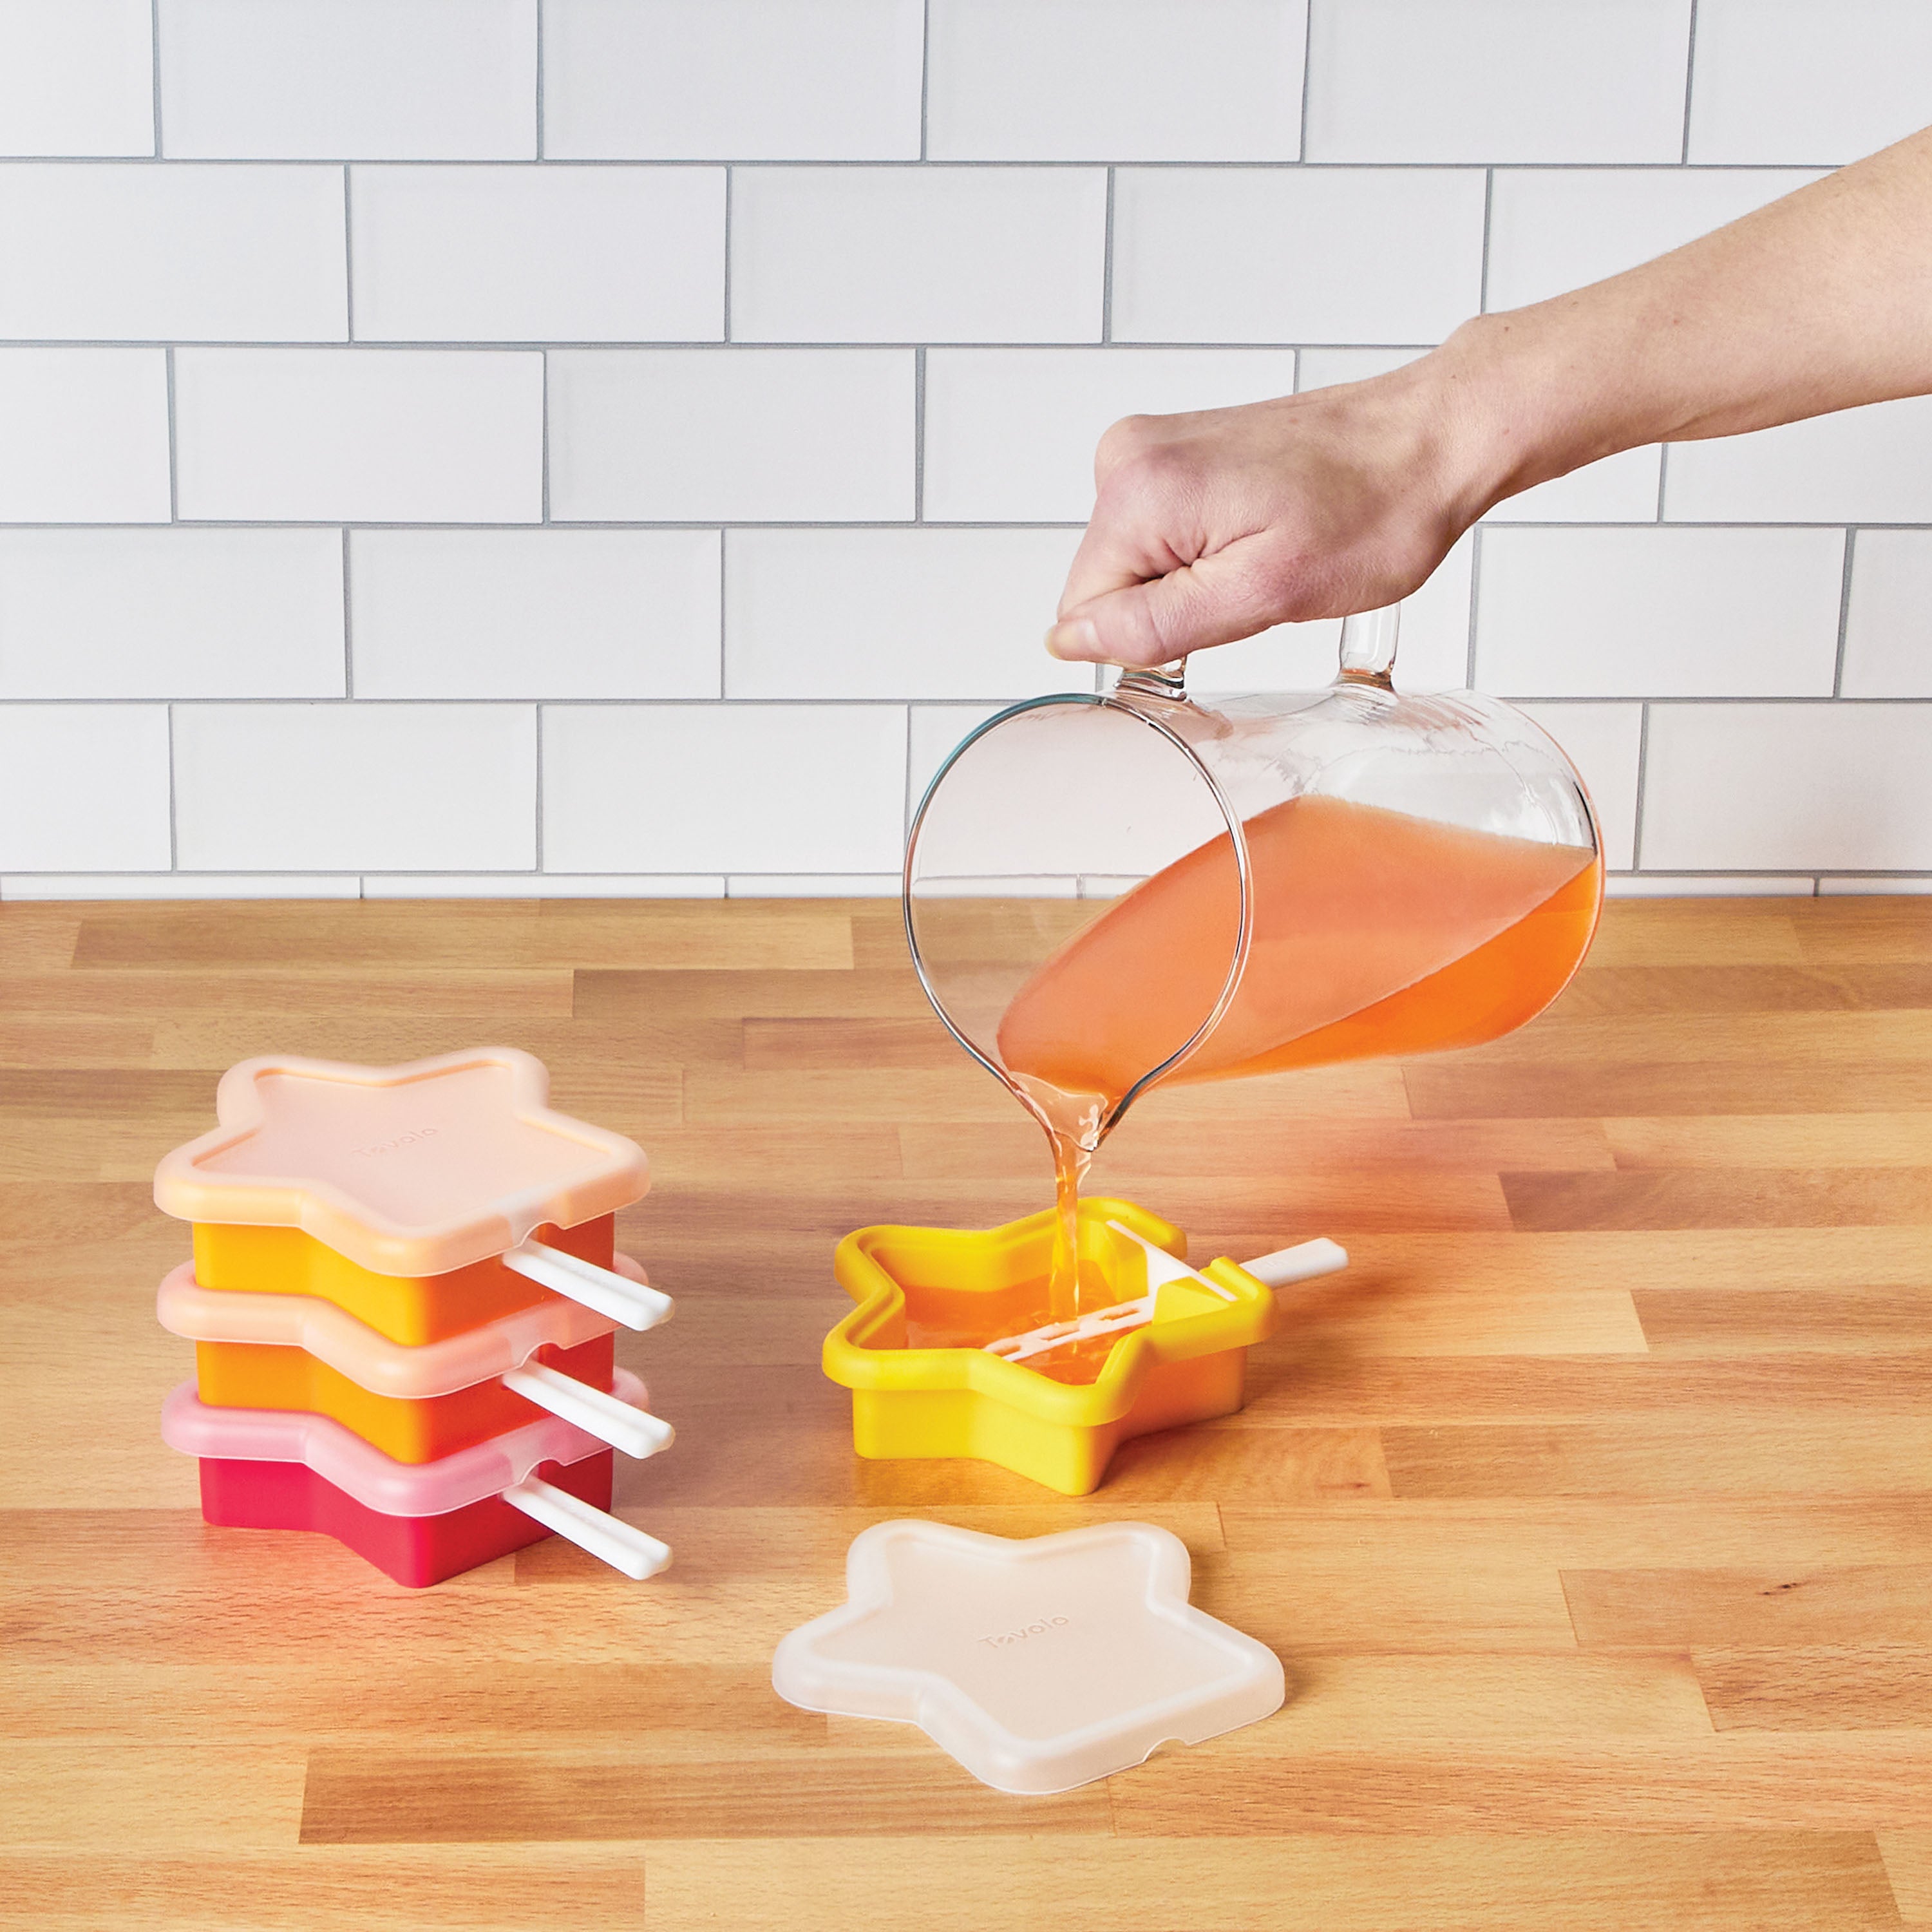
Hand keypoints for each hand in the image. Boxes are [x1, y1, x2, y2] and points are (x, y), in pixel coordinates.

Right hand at [1046, 355, 1487, 668]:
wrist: (1431, 439)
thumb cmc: (1374, 509)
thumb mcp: (1264, 593)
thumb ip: (1154, 625)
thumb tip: (1070, 643)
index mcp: (1139, 490)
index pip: (1086, 614)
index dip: (1152, 640)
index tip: (1225, 611)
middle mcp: (1129, 456)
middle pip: (1108, 587)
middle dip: (1176, 607)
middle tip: (1256, 582)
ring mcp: (1152, 447)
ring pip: (1137, 566)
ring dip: (1196, 581)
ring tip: (1266, 553)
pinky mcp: (1177, 451)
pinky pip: (1162, 536)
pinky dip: (1208, 552)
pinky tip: (1261, 533)